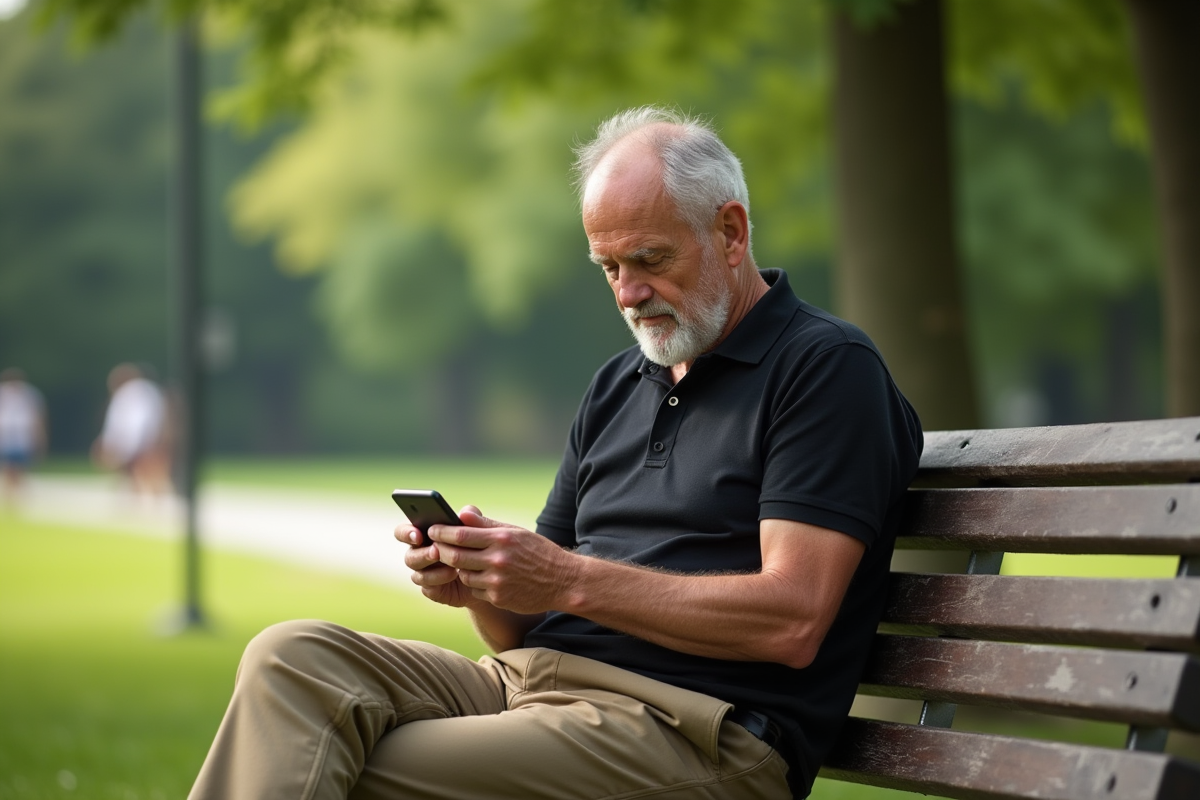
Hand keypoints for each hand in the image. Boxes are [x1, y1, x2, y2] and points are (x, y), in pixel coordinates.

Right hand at [397, 518, 477, 607]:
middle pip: (410, 555)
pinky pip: (427, 587)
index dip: (406, 533)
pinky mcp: (431, 588)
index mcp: (423, 535)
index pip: (403, 532)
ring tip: (451, 565)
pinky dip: (439, 580)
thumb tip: (465, 512)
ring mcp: (424, 572)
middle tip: (436, 551)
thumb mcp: (479, 529)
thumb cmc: (479, 546)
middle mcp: (419, 553)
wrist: (488, 574)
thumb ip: (472, 518)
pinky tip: (453, 574)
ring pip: (417, 572)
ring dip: (433, 569)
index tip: (418, 534)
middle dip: (422, 553)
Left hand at [424, 506, 579, 614]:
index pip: (461, 535)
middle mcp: (498, 560)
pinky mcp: (498, 598)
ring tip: (465, 563)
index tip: (431, 529)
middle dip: (440, 551)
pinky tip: (486, 578)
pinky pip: (475, 590)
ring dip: (459, 569)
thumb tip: (461, 514)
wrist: (563, 581)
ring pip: (463, 575)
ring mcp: (497, 582)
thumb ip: (487, 525)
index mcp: (502, 539)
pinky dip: (475, 584)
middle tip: (434, 547)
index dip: (441, 532)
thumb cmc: (538, 552)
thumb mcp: (516, 533)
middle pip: (454, 556)